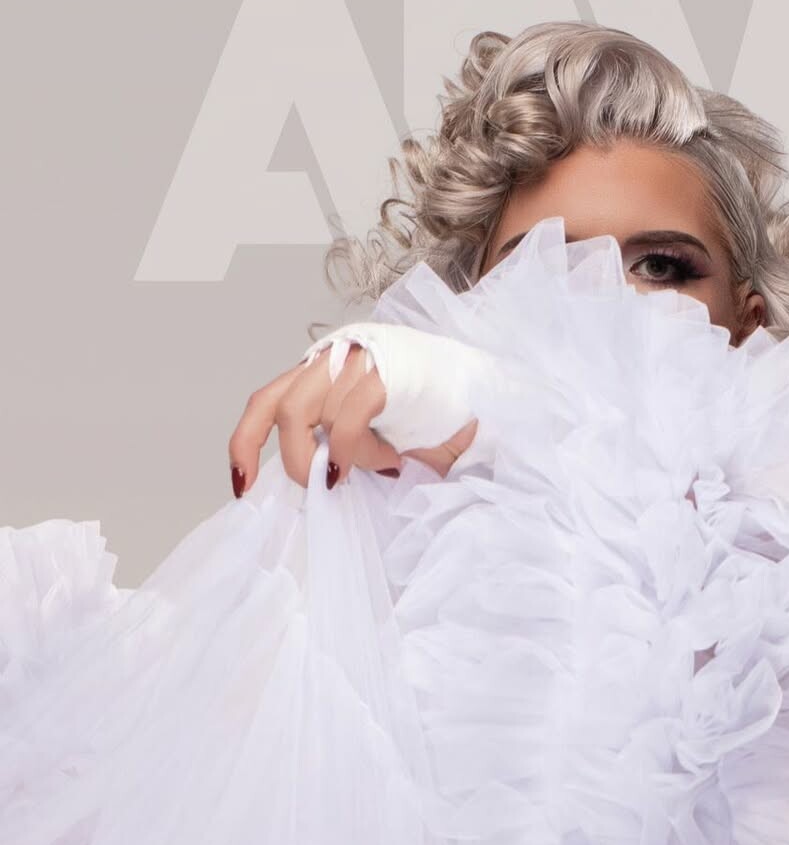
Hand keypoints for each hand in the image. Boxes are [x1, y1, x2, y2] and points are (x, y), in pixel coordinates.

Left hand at [227, 341, 478, 496]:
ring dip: (330, 456)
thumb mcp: (377, 437)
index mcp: (326, 373)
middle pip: (279, 406)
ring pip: (306, 412)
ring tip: (374, 468)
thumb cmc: (435, 416)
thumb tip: (317, 483)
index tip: (242, 485)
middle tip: (326, 485)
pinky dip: (351, 450)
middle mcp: (334, 359)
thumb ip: (342, 449)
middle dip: (292, 458)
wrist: (489, 391)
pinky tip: (379, 464)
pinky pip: (348, 416)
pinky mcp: (386, 373)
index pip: (267, 400)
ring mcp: (358, 361)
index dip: (246, 443)